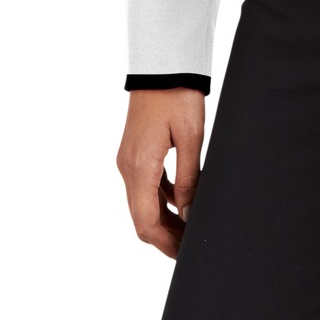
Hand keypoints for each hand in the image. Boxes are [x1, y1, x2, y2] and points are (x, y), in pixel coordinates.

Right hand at [117, 88, 205, 259]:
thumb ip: (188, 179)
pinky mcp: (134, 151)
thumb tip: (189, 214)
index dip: (165, 244)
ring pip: (142, 203)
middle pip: (142, 217)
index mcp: (139, 167)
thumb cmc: (178, 97)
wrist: (162, 63)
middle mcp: (127, 167)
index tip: (185, 256)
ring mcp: (128, 159)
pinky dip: (161, 200)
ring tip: (190, 230)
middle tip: (191, 248)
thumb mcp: (190, 138)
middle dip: (165, 237)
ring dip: (164, 220)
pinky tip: (182, 202)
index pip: (146, 222)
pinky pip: (145, 185)